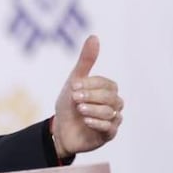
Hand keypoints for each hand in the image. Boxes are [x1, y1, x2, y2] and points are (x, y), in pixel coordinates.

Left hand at [52, 35, 123, 157]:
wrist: (59, 130)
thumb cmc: (69, 105)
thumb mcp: (74, 81)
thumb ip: (86, 61)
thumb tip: (94, 36)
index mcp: (108, 90)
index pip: (106, 84)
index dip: (90, 84)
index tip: (73, 85)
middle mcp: (114, 105)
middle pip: (111, 97)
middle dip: (91, 96)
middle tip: (74, 97)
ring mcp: (112, 120)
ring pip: (111, 112)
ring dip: (93, 109)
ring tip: (79, 109)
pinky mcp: (108, 135)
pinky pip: (110, 128)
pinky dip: (97, 123)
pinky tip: (85, 120)